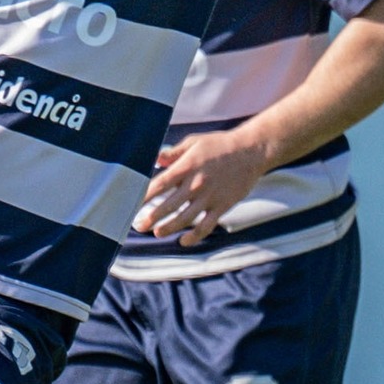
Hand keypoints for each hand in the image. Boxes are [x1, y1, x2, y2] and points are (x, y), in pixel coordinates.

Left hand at [134, 128, 274, 245]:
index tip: (131, 204)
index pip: (160, 184)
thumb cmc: (220, 144)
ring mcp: (210, 197)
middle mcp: (197, 184)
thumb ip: (173, 153)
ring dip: (168, 228)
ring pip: (185, 219)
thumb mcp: (194, 142)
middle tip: (139, 226)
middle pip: (169, 205)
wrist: (252, 151)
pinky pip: (206, 226)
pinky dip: (194, 236)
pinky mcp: (223, 206)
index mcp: (187, 166)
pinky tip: (183, 241)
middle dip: (152, 217)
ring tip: (157, 233)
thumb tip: (155, 160)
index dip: (144, 196)